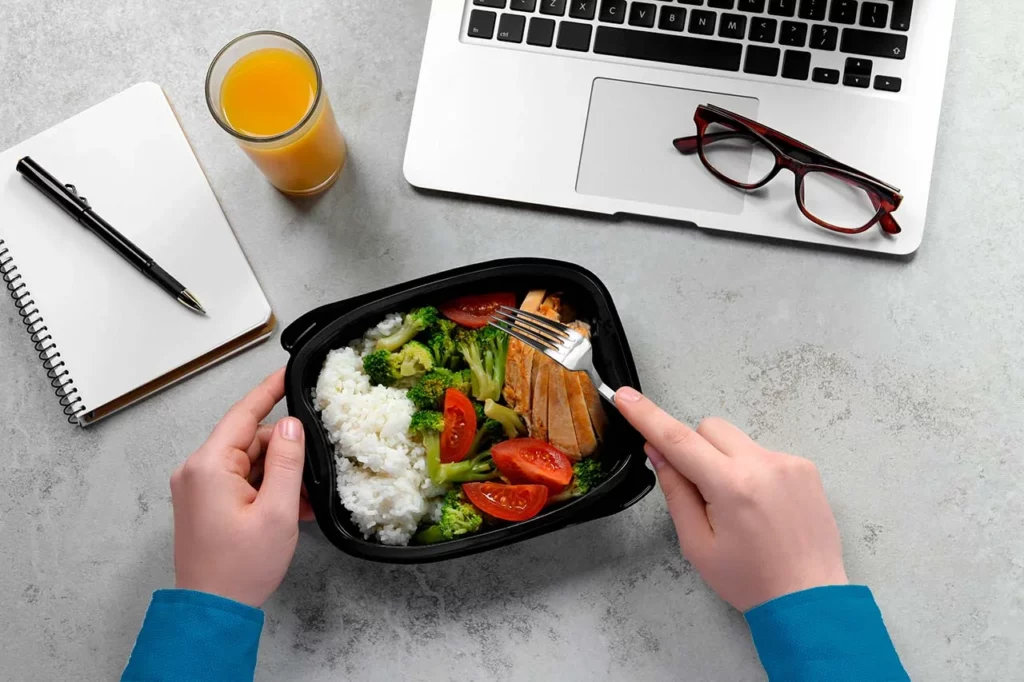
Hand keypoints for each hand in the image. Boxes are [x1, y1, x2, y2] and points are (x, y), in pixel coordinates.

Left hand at [170, 369, 313, 607]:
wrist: (211, 612)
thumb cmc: (241, 567)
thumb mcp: (277, 511)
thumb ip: (287, 461)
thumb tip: (291, 425)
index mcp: (209, 465)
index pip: (244, 413)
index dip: (270, 390)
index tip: (290, 371)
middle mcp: (196, 470)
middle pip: (250, 439)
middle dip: (284, 452)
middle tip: (313, 471)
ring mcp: (197, 487)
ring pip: (248, 461)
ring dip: (278, 475)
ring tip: (301, 502)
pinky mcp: (203, 503)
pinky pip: (240, 481)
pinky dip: (265, 489)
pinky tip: (288, 508)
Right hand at [616, 387, 847, 611]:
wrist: (809, 598)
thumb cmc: (750, 579)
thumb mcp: (697, 544)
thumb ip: (676, 491)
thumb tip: (658, 452)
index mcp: (732, 487)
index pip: (678, 440)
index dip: (647, 416)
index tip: (625, 397)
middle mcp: (763, 465)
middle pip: (709, 428)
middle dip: (694, 450)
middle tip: (701, 491)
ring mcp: (788, 462)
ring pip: (736, 439)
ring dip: (724, 460)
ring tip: (737, 505)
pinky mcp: (804, 467)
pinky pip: (762, 452)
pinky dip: (751, 469)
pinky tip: (761, 506)